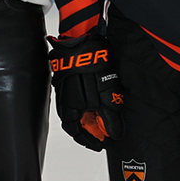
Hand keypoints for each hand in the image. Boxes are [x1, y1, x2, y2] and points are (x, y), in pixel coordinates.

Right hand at [47, 34, 124, 150]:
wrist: (81, 37)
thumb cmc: (90, 63)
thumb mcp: (107, 95)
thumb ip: (110, 118)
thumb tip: (114, 134)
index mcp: (70, 108)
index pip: (76, 133)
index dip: (89, 141)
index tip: (102, 143)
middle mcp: (65, 100)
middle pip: (76, 122)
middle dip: (90, 128)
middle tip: (106, 131)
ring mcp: (66, 88)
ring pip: (77, 109)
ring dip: (90, 114)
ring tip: (105, 113)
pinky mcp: (69, 77)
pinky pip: (77, 96)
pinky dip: (88, 101)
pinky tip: (98, 97)